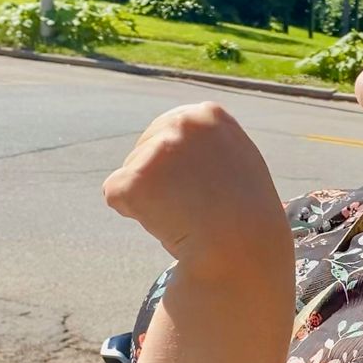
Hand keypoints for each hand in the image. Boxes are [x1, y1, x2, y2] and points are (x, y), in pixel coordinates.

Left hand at [103, 102, 291, 271]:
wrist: (243, 248)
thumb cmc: (246, 216)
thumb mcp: (237, 161)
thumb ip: (207, 144)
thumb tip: (176, 141)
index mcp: (209, 114)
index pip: (169, 132)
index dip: (181, 167)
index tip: (204, 188)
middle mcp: (182, 122)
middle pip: (145, 149)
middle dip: (161, 181)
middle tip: (195, 206)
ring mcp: (157, 149)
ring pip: (132, 174)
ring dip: (150, 199)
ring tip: (188, 216)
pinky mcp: (134, 178)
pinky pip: (116, 197)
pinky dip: (134, 215)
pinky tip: (168, 224)